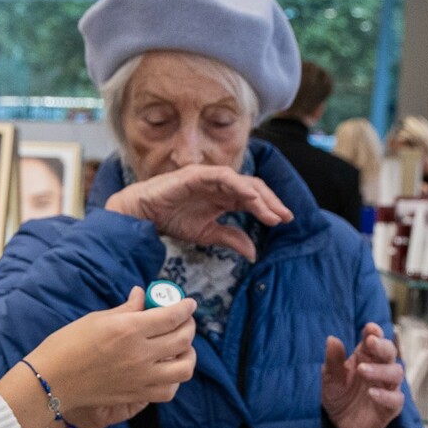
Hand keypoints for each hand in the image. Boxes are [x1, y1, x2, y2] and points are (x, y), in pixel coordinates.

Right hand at [27, 286, 196, 420]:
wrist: (52, 380)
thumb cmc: (67, 344)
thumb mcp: (97, 319)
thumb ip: (126, 309)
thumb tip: (141, 295)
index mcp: (129, 329)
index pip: (171, 316)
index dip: (185, 307)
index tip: (189, 303)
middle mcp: (140, 354)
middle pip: (182, 339)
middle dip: (189, 326)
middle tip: (184, 321)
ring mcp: (141, 378)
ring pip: (184, 367)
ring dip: (188, 354)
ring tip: (181, 347)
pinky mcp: (137, 395)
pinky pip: (169, 389)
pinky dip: (174, 378)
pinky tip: (167, 369)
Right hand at [104, 164, 292, 260]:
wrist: (142, 214)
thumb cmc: (170, 219)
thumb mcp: (206, 234)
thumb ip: (229, 238)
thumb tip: (253, 253)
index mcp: (222, 196)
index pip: (252, 199)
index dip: (269, 208)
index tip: (284, 222)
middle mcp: (219, 184)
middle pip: (253, 188)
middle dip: (271, 202)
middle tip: (285, 218)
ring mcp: (208, 177)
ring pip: (242, 182)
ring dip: (259, 197)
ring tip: (271, 213)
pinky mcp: (196, 174)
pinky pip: (224, 177)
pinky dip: (239, 186)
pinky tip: (251, 198)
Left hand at [321, 323, 404, 427]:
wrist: (339, 424)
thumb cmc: (337, 394)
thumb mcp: (329, 377)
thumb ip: (332, 360)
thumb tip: (331, 339)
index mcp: (365, 357)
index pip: (373, 340)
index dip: (374, 332)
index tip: (370, 328)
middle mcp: (379, 369)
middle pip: (389, 353)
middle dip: (382, 346)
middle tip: (370, 342)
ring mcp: (387, 387)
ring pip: (395, 373)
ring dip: (380, 370)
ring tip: (362, 370)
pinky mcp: (391, 407)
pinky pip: (395, 399)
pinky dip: (385, 395)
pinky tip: (371, 393)